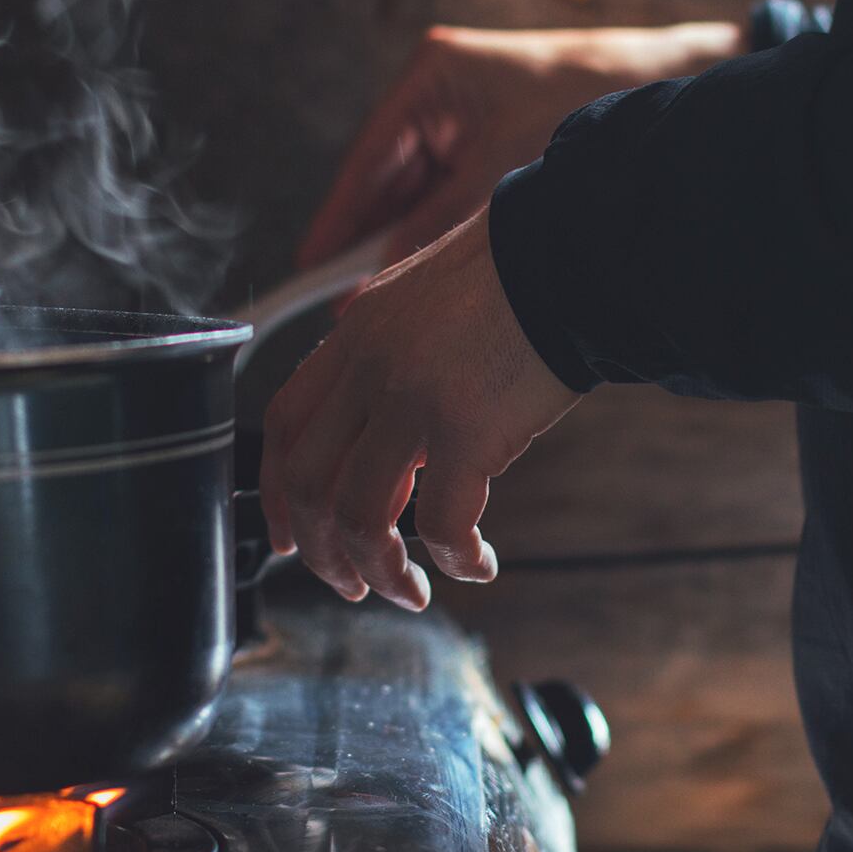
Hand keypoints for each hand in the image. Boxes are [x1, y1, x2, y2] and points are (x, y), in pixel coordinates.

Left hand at [261, 207, 582, 608]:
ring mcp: (414, 400)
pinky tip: (477, 565)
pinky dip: (455, 559)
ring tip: (410, 592)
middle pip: (310, 484)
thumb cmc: (516, 282)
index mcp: (354, 337)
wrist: (574, 259)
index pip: (284, 427)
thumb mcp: (421, 305)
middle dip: (323, 553)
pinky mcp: (468, 431)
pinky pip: (443, 523)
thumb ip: (386, 363)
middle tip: (353, 585)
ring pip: (361, 516)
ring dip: (381, 571)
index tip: (292, 538)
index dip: (278, 494)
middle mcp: (370, 370)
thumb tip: (383, 439)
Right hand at [298, 22, 738, 272]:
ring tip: (393, 303)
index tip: (309, 270)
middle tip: (350, 307)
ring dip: (409, 247)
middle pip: (386, 188)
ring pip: (416, 202)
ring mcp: (465, 124)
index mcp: (432, 80)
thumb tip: (387, 279)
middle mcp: (440, 99)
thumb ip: (436, 228)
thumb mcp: (501, 176)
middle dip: (372, 246)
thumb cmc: (592, 101)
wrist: (671, 85)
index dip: (335, 223)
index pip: (364, 164)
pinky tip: (434, 281)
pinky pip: (448, 203)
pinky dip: (440, 239)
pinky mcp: (491, 149)